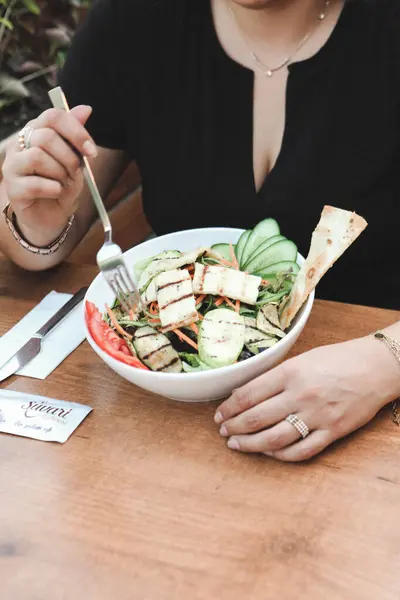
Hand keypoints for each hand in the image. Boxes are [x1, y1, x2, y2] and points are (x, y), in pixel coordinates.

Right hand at [2, 105, 96, 246]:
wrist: (52, 217)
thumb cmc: (62, 185)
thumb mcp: (76, 161)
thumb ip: (77, 136)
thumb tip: (86, 109)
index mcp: (36, 132)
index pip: (53, 116)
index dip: (76, 132)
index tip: (92, 151)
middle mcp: (20, 145)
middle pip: (45, 136)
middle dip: (69, 157)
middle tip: (75, 172)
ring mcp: (13, 166)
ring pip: (37, 157)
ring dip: (60, 173)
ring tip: (64, 183)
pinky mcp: (12, 188)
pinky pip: (34, 183)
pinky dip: (53, 189)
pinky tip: (56, 193)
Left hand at [214, 336, 399, 461]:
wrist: (375, 367)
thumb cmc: (338, 359)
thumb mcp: (302, 358)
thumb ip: (276, 376)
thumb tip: (246, 394)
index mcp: (290, 373)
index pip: (249, 394)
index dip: (229, 407)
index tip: (220, 413)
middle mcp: (301, 395)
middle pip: (256, 418)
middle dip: (234, 427)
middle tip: (223, 431)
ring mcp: (317, 416)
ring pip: (274, 438)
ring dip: (250, 444)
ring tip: (236, 444)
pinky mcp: (332, 432)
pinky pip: (301, 451)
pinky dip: (280, 455)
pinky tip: (268, 452)